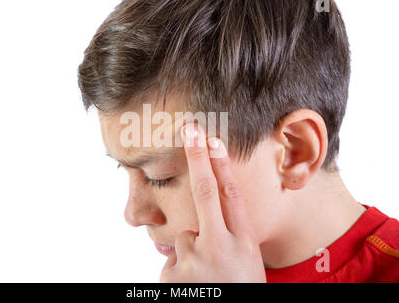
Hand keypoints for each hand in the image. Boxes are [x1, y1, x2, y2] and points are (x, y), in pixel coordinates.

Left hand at [159, 123, 265, 282]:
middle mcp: (220, 247)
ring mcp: (194, 261)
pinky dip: (179, 270)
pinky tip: (194, 287)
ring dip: (190, 252)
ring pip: (183, 238)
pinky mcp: (172, 275)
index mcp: (244, 243)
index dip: (221, 164)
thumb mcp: (246, 263)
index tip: (212, 139)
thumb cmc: (241, 289)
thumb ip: (226, 238)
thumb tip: (199, 224)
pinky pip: (171, 261)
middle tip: (190, 130)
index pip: (232, 195)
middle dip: (198, 157)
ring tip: (205, 278)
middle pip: (206, 193)